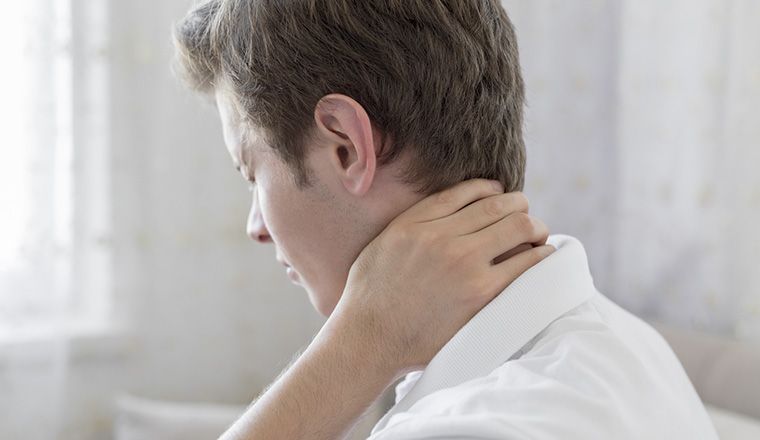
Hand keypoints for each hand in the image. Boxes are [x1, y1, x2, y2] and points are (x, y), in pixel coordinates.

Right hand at [329, 178, 554, 379]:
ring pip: (519, 227)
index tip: (500, 195)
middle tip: (525, 214)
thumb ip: (415, 221)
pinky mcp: (482, 294)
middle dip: (520, 205)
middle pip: (499, 205)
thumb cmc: (370, 295)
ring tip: (538, 235)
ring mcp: (464, 266)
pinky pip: (525, 264)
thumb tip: (453, 208)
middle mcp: (442, 238)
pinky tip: (542, 257)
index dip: (492, 189)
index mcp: (416, 223)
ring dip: (535, 227)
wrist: (369, 339)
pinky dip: (541, 255)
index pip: (468, 191)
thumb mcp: (384, 243)